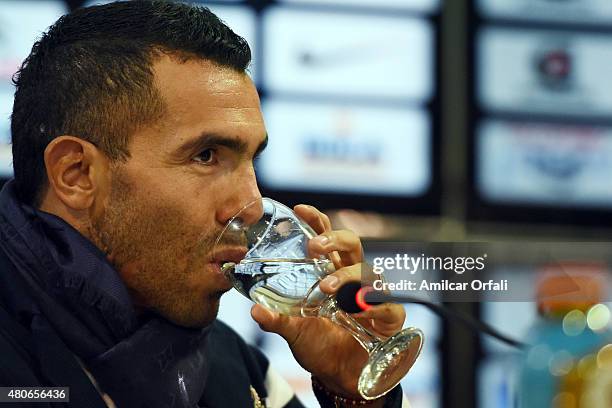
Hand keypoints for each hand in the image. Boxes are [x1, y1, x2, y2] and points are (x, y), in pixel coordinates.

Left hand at [250, 204, 405, 401]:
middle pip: (351, 245)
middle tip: (314, 247)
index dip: (317, 221)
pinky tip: (358, 311)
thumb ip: (275, 319)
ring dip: (347, 276)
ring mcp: (372, 296)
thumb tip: (254, 308)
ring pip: (368, 272)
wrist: (340, 377)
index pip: (326, 238)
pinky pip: (388, 306)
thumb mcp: (293, 331)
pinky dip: (374, 306)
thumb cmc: (318, 344)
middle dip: (334, 239)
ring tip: (327, 288)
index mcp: (330, 272)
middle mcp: (352, 278)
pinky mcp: (388, 318)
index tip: (300, 209)